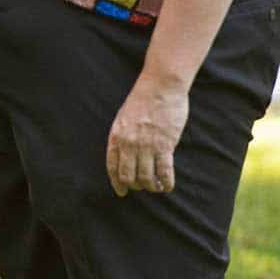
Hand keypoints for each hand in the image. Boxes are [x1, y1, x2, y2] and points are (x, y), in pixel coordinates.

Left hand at [106, 73, 189, 196]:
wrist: (160, 86)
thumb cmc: (143, 99)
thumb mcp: (123, 117)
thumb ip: (122, 136)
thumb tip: (125, 154)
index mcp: (116, 137)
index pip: (112, 167)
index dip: (117, 183)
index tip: (121, 192)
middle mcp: (129, 144)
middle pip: (128, 176)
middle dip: (135, 185)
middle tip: (142, 186)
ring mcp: (146, 146)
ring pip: (146, 178)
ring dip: (151, 186)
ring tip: (156, 186)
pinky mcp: (165, 145)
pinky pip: (164, 172)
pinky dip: (166, 183)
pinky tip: (167, 186)